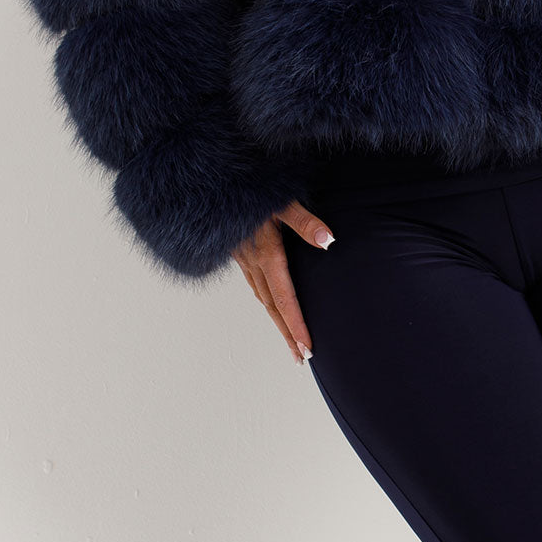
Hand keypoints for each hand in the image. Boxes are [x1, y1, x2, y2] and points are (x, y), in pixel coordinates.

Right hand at [231, 200, 335, 366]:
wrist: (212, 183)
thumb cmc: (251, 189)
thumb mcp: (282, 201)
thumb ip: (305, 221)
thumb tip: (329, 240)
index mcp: (265, 253)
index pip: (284, 299)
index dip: (295, 325)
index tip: (306, 348)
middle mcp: (252, 262)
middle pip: (272, 307)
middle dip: (287, 333)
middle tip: (301, 358)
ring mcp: (244, 259)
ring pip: (262, 298)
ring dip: (277, 322)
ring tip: (290, 342)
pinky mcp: (239, 253)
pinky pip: (254, 285)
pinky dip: (265, 302)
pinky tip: (271, 305)